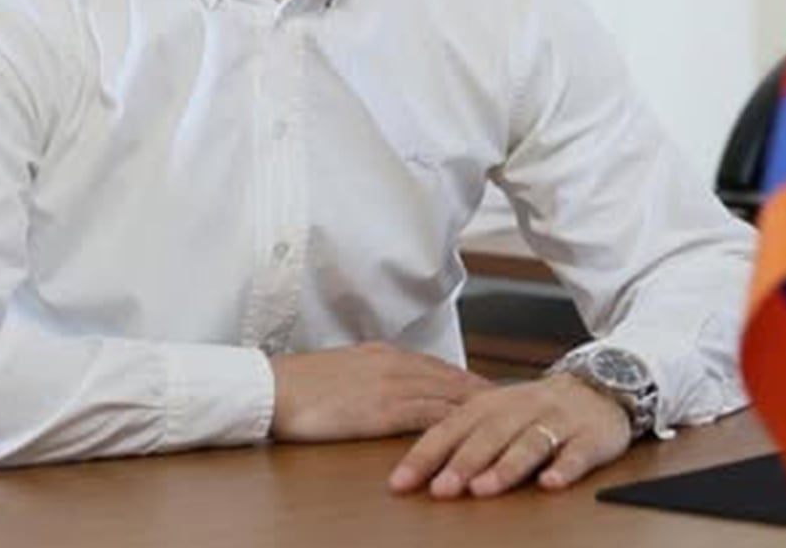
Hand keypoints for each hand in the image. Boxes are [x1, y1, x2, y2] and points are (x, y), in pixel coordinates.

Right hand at [268, 343, 493, 441]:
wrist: (271, 387)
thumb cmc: (298, 385)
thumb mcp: (342, 373)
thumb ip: (369, 378)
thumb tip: (383, 390)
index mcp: (383, 353)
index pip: (437, 367)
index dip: (466, 380)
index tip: (488, 391)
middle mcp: (394, 364)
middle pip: (452, 378)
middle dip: (484, 392)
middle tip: (514, 404)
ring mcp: (391, 385)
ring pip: (449, 394)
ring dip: (479, 407)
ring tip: (506, 418)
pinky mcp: (384, 409)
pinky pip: (430, 414)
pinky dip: (457, 422)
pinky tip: (474, 432)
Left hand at [387, 373, 631, 498]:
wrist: (599, 385)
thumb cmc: (538, 407)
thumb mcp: (496, 412)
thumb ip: (461, 436)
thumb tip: (415, 468)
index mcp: (491, 403)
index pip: (451, 428)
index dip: (425, 455)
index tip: (400, 482)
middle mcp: (522, 409)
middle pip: (489, 435)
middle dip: (463, 463)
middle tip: (441, 489)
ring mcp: (558, 422)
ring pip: (530, 443)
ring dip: (506, 467)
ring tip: (484, 488)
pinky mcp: (591, 437)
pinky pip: (578, 453)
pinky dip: (565, 468)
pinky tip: (551, 483)